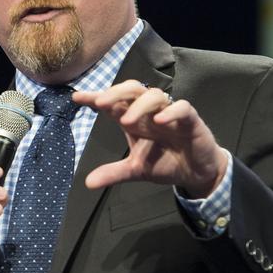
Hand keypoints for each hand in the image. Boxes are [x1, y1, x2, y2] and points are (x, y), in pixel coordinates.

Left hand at [73, 81, 227, 197]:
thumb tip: (88, 182)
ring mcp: (170, 114)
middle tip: (100, 103)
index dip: (96, 97)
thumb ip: (113, 173)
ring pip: (155, 95)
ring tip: (126, 121)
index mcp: (134, 119)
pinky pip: (183, 108)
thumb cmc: (165, 163)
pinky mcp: (191, 121)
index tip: (77, 97)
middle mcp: (150, 112)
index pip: (114, 102)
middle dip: (115, 93)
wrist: (195, 173)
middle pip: (132, 89)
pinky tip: (159, 120)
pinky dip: (171, 112)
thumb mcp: (135, 169)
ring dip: (139, 105)